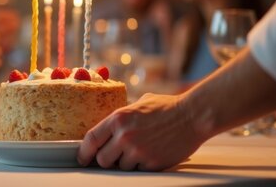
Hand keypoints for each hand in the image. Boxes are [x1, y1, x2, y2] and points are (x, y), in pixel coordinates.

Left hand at [77, 93, 203, 170]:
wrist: (192, 116)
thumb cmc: (167, 107)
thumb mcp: (138, 104)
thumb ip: (122, 117)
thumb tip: (108, 129)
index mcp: (118, 119)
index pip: (91, 140)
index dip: (83, 152)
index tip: (82, 158)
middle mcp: (125, 136)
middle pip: (102, 159)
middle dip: (106, 159)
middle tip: (114, 155)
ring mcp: (138, 151)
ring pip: (121, 167)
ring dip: (127, 161)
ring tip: (141, 148)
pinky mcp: (152, 163)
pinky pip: (138, 170)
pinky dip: (142, 165)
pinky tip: (152, 151)